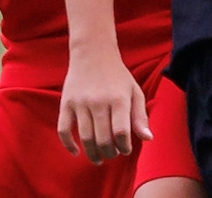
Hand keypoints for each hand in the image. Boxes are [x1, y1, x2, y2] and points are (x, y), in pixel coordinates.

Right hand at [58, 48, 151, 163]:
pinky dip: (68, 145)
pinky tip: (76, 152)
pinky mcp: (66, 103)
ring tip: (98, 158)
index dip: (124, 147)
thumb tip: (148, 138)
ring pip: (85, 138)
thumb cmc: (117, 75)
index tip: (125, 149)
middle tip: (112, 154)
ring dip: (92, 153)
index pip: (121, 133)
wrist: (93, 52)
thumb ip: (140, 115)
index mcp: (118, 99)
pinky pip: (64, 130)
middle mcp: (98, 101)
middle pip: (103, 139)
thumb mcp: (134, 91)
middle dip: (109, 153)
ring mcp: (80, 103)